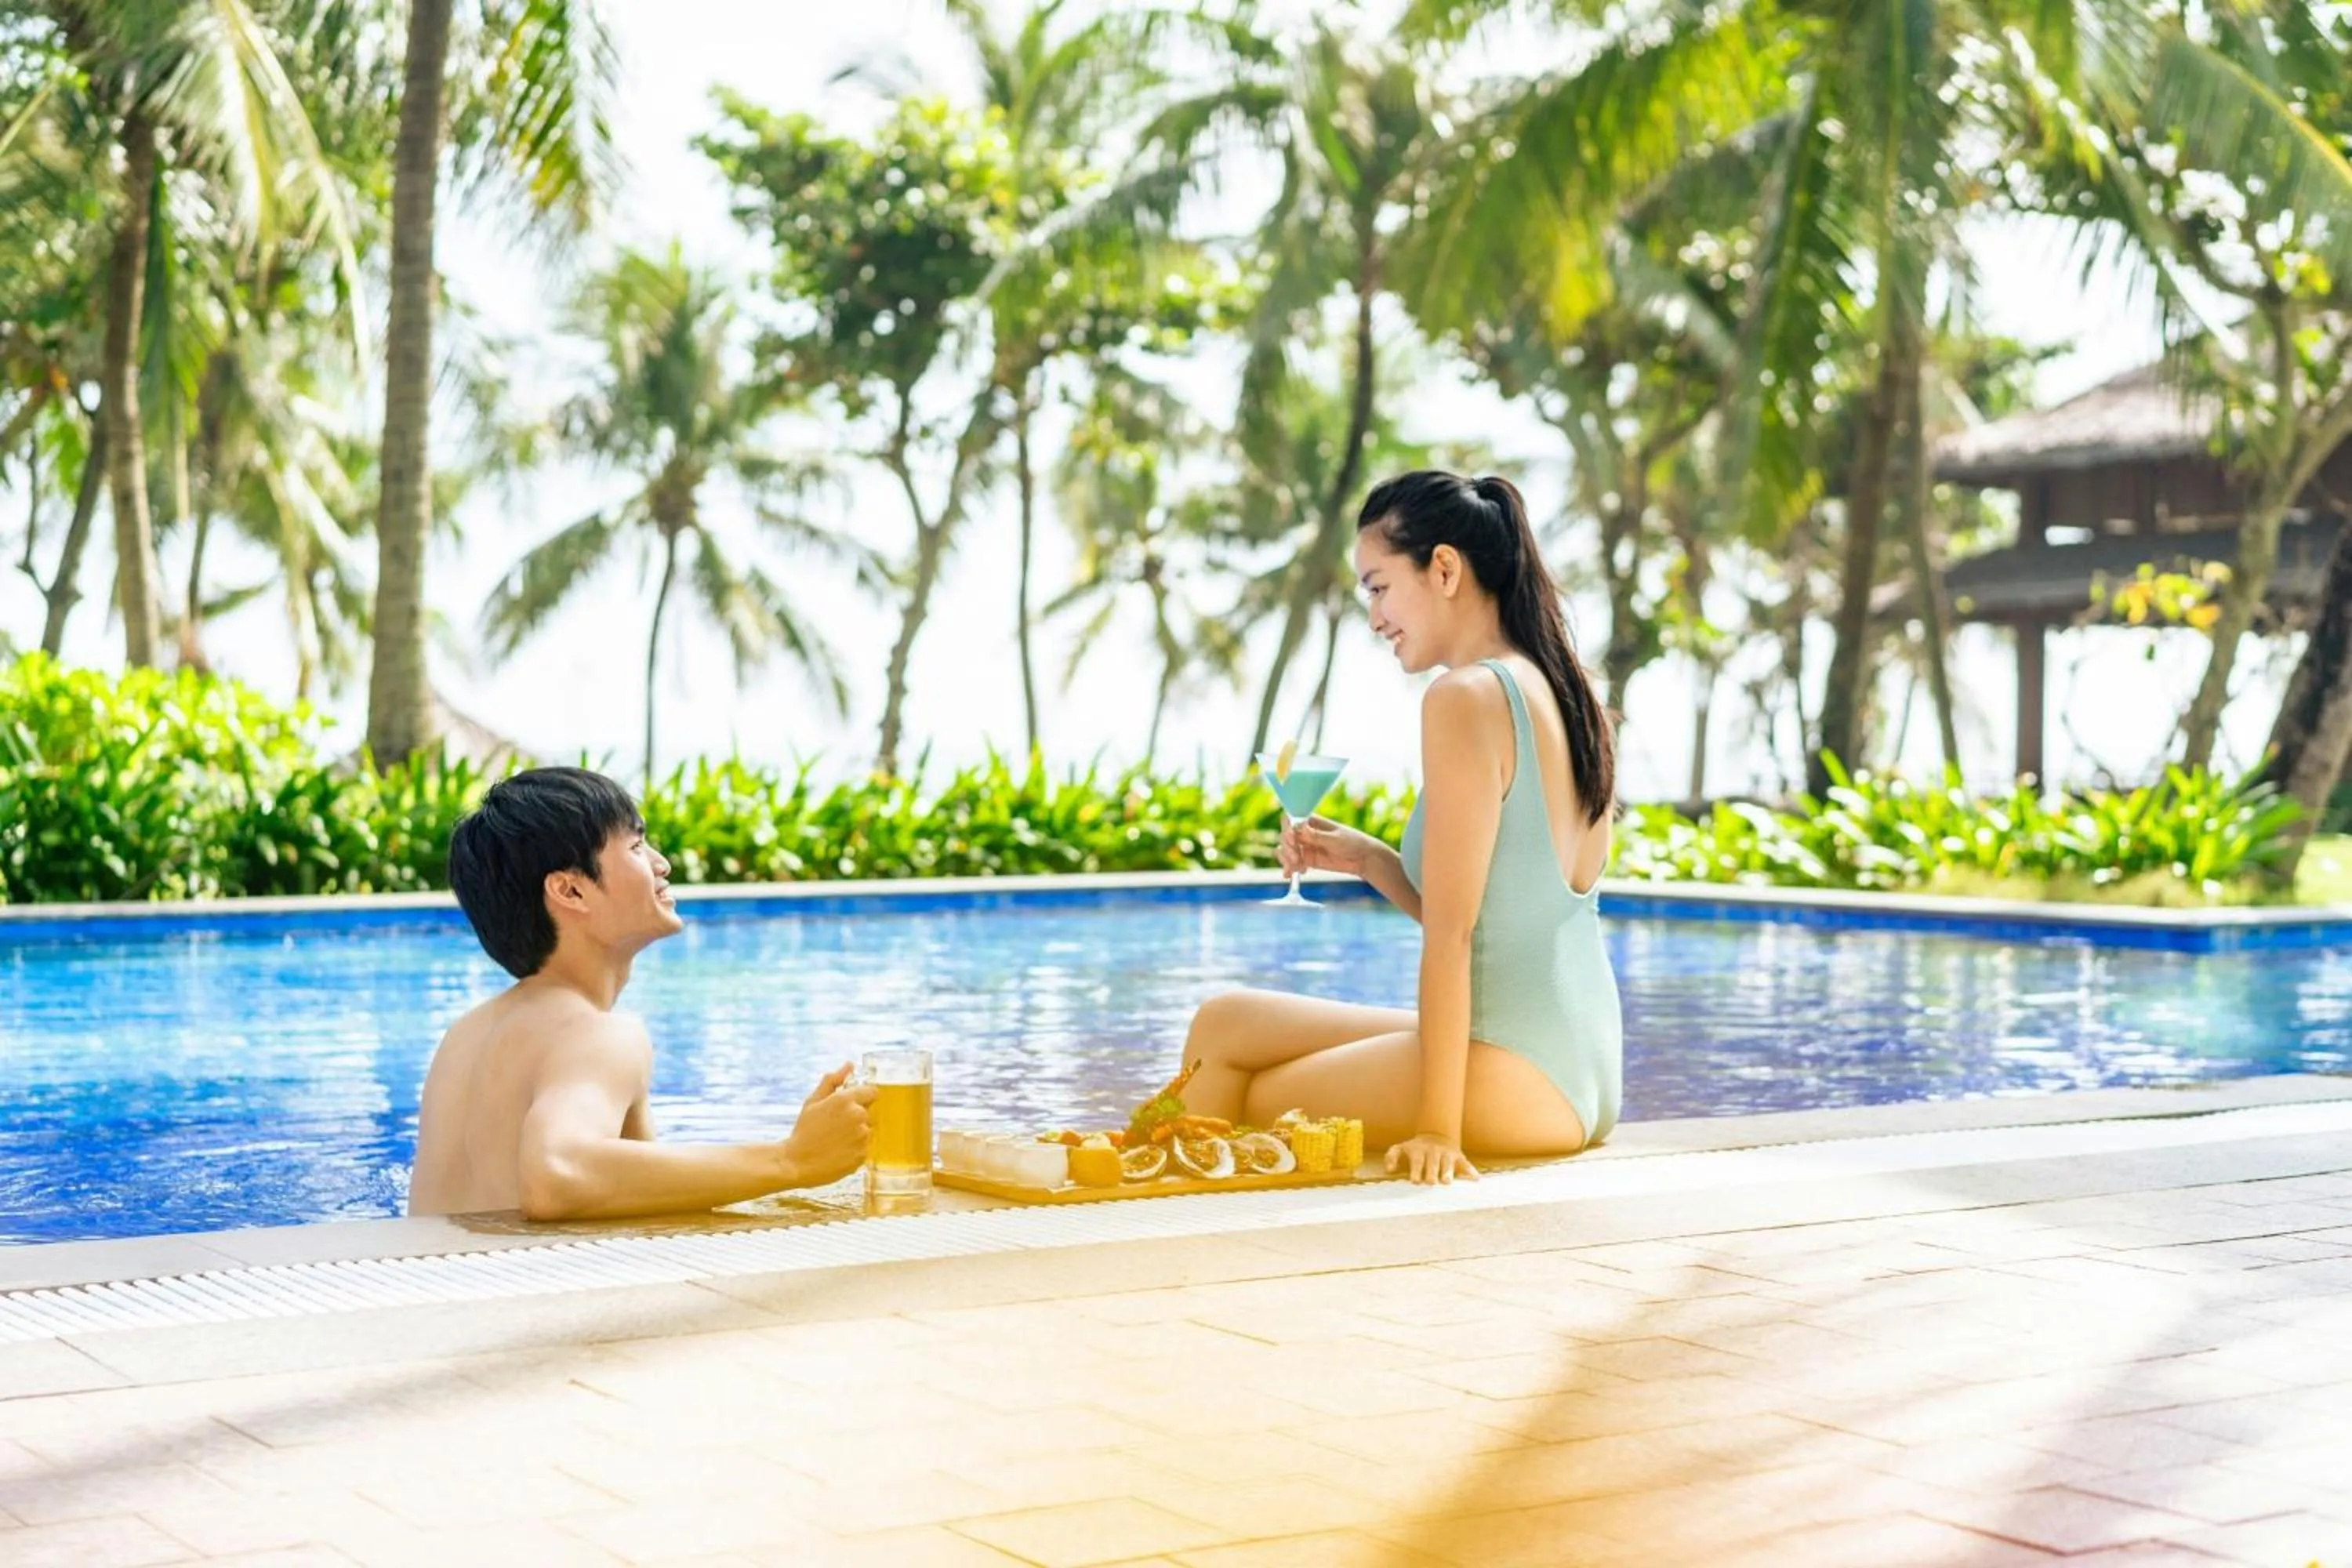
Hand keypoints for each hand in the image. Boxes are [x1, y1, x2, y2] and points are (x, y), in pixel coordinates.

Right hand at [782, 1061, 874, 1186]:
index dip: (862, 1098)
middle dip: (857, 1117)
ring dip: (856, 1134)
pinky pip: (864, 1148)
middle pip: (869, 1112)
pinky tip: (838, 1152)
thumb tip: (849, 1065)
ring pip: (867, 1131)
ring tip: (835, 1141)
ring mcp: (862, 1136)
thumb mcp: (813, 1101)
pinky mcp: (863, 1155)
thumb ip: (833, 1081)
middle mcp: (858, 1116)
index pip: (872, 1092)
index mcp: (846, 1100)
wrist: (796, 1162)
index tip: (850, 1106)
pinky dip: (854, 1150)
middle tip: (836, 1127)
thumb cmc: (804, 1130)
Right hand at [1278, 815, 1380, 879]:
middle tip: (1295, 859)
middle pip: (1285, 837)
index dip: (1287, 829)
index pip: (1290, 821)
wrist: (1363, 859)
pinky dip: (1289, 868)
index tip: (1293, 840)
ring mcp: (1305, 847)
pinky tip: (1290, 874)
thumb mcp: (1335, 839)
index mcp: (1312, 821)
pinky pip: (1292, 863)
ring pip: (1286, 850)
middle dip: (1287, 848)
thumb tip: (1299, 828)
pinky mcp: (1308, 860)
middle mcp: (1305, 833)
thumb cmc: (1352, 842)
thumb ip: (1316, 836)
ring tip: (1298, 868)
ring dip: (1287, 859)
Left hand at [1386, 1134, 1479, 1185]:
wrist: (1436, 1134)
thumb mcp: (1400, 1148)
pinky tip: (1475, 1179)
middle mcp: (1434, 1152)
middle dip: (1431, 1173)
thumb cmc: (1415, 1149)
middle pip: (1433, 1164)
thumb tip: (1389, 1170)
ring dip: (1447, 1172)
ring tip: (1446, 1182)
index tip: (1415, 1181)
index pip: (1417, 1161)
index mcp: (1419, 1151)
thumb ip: (1391, 1157)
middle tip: (1430, 1183)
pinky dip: (1471, 1171)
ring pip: (1448, 1164)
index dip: (1416, 1170)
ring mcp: (1447, 1154)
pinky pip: (1466, 1164)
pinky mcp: (1459, 1157)